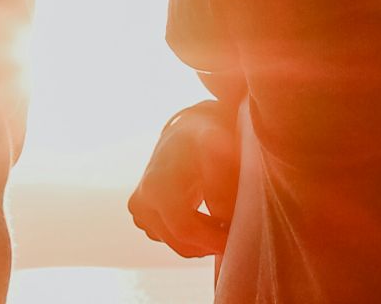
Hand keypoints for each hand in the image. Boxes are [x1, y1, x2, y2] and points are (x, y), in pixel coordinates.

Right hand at [127, 99, 240, 257]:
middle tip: (236, 231)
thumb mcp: (218, 150)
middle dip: (212, 243)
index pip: (186, 230)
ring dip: (204, 241)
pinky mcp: (144, 219)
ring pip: (179, 245)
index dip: (214, 240)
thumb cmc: (206, 140)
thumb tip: (223, 218)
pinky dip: (195, 237)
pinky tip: (211, 220)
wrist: (188, 135)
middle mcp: (142, 201)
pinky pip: (174, 240)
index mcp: (156, 186)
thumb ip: (221, 183)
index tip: (239, 238)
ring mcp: (140, 213)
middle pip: (182, 243)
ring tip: (225, 221)